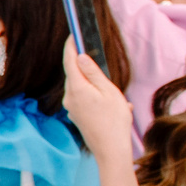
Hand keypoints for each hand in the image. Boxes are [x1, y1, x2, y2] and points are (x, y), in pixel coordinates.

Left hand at [62, 44, 133, 158]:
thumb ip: (94, 73)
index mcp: (76, 88)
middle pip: (75, 74)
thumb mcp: (108, 91)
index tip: (73, 34)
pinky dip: (98, 98)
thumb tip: (81, 57)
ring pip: (82, 87)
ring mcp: (71, 108)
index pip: (70, 61)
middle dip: (88, 68)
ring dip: (97, 86)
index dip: (71, 46)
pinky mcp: (76, 115)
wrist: (110, 150)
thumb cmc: (114, 120)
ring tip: (116, 97)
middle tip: (101, 64)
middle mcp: (69, 97)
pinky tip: (114, 106)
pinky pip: (86, 99)